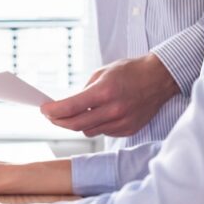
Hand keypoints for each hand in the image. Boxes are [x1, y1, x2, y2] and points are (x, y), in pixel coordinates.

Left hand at [41, 53, 179, 136]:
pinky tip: (96, 115)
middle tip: (51, 116)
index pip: (70, 108)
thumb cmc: (130, 71)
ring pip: (88, 131)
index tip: (44, 110)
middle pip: (76, 124)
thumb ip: (84, 91)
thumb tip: (67, 106)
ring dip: (77, 124)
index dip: (53, 111)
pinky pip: (103, 132)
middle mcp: (113, 110)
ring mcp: (122, 122)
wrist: (159, 79)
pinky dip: (95, 125)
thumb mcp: (101, 74)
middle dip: (58, 121)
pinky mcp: (128, 129)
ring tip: (74, 114)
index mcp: (104, 92)